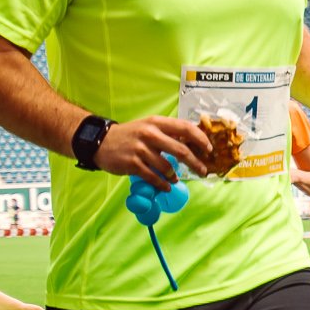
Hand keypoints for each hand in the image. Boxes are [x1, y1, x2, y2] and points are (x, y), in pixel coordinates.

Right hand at [99, 116, 213, 184]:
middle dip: (195, 163)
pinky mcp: (132, 163)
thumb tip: (193, 143)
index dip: (200, 139)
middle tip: (202, 172)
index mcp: (157, 123)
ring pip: (167, 167)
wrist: (101, 142)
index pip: (185, 128)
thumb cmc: (130, 135)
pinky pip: (153, 177)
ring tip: (176, 179)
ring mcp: (141, 149)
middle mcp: (150, 134)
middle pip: (181, 150)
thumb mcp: (149, 127)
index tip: (208, 150)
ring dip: (175, 176)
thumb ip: (168, 133)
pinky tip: (166, 186)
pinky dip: (163, 184)